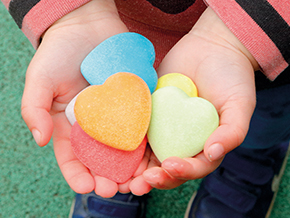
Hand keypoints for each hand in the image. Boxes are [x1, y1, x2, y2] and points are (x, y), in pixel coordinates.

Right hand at [21, 0, 135, 197]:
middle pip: (101, 160)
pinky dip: (148, 144)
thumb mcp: (40, 79)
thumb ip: (34, 109)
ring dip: (132, 169)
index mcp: (69, 127)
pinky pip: (142, 127)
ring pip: (125, 150)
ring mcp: (116, 117)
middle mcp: (94, 127)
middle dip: (108, 178)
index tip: (88, 187)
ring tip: (139, 182)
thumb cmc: (60, 52)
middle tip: (117, 190)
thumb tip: (38, 139)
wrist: (88, 27)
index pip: (72, 159)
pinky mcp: (134, 105)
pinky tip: (153, 156)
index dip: (78, 176)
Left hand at [133, 7, 258, 190]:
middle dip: (154, 179)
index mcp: (205, 144)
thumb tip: (212, 153)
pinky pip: (137, 128)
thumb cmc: (230, 76)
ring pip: (149, 154)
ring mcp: (165, 127)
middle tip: (139, 184)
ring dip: (136, 169)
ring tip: (123, 180)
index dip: (182, 172)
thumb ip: (232, 131)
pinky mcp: (151, 112)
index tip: (169, 165)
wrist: (211, 47)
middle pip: (167, 167)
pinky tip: (116, 148)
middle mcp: (183, 140)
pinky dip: (128, 141)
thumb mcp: (240, 104)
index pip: (194, 166)